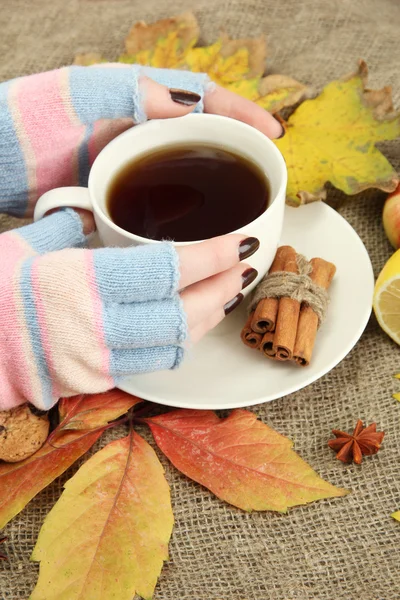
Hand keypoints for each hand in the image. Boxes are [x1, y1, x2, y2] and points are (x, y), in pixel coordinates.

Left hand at [0, 64, 281, 217]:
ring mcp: (131, 164)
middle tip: (265, 175)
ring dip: (216, 189)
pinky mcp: (118, 193)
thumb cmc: (23, 123)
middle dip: (238, 152)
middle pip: (203, 137)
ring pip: (186, 172)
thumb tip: (186, 107)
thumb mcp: (75, 96)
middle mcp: (140, 129)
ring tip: (241, 208)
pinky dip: (183, 216)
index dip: (240, 113)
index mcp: (136, 99)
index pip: (201, 99)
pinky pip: (162, 202)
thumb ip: (126, 93)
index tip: (271, 134)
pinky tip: (194, 232)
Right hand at [0, 211, 258, 410]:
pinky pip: (152, 364)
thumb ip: (72, 224)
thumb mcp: (28, 243)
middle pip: (182, 314)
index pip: (165, 271)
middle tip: (242, 267)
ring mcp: (96, 362)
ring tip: (224, 292)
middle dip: (221, 289)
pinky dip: (178, 342)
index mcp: (79, 282)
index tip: (239, 242)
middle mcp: (94, 327)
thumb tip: (99, 214)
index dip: (211, 256)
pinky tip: (187, 322)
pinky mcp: (94, 382)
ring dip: (207, 319)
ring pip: (175, 346)